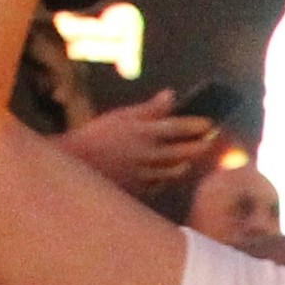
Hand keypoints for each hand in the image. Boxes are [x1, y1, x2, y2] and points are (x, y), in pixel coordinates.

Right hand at [65, 92, 219, 193]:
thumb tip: (171, 95)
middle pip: (182, 152)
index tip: (210, 124)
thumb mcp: (121, 116)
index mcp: (143, 132)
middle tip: (209, 142)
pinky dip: (166, 179)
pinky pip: (158, 185)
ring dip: (185, 164)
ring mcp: (143, 174)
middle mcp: (147, 154)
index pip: (177, 127)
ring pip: (173, 171)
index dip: (196, 125)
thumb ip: (149, 108)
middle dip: (198, 147)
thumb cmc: (95, 136)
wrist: (74, 166)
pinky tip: (168, 174)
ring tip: (191, 159)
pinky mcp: (136, 189)